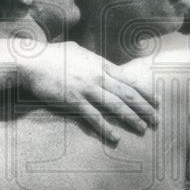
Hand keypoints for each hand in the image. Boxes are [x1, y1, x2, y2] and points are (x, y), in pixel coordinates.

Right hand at [20, 43, 158, 143]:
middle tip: (157, 119)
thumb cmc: (53, 55)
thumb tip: (102, 64)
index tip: (156, 101)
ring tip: (143, 129)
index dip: (145, 92)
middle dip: (145, 108)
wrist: (32, 61)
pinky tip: (115, 138)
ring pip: (116, 106)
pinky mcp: (74, 101)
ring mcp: (87, 89)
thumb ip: (93, 60)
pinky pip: (94, 117)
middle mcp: (98, 76)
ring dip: (132, 118)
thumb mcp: (78, 52)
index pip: (129, 80)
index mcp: (100, 64)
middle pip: (128, 94)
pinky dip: (106, 128)